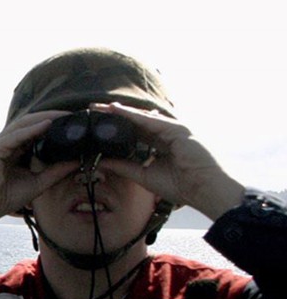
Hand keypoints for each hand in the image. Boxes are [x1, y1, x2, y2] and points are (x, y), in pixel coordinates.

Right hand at [0, 111, 78, 232]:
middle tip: (73, 115)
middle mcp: (6, 143)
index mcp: (14, 149)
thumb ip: (56, 171)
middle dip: (52, 116)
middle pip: (30, 123)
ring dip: (44, 118)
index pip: (35, 130)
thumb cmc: (5, 198)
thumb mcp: (38, 183)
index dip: (53, 124)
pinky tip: (47, 125)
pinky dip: (31, 130)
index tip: (74, 123)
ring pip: (23, 124)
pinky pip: (15, 136)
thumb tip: (77, 161)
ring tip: (63, 116)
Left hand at [91, 102, 244, 220]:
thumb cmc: (181, 186)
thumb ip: (123, 167)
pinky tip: (118, 110)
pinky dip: (133, 115)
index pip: (135, 132)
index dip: (117, 127)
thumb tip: (101, 162)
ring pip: (142, 117)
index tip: (97, 124)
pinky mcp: (178, 129)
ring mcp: (174, 129)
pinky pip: (151, 120)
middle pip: (136, 121)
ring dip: (122, 111)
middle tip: (94, 109)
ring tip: (102, 107)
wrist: (204, 191)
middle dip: (116, 115)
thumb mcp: (144, 175)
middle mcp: (167, 134)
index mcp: (161, 144)